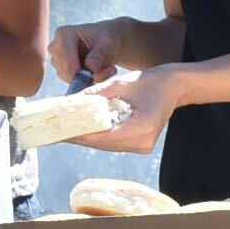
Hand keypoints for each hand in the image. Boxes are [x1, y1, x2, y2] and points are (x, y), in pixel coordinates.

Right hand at [50, 18, 135, 85]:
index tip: (81, 75)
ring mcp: (57, 61)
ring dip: (87, 78)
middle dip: (83, 73)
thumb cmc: (105, 39)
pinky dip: (87, 82)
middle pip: (63, 66)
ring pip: (67, 76)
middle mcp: (56, 47)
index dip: (72, 65)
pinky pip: (72, 83)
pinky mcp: (63, 73)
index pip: (65, 52)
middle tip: (109, 71)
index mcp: (64, 34)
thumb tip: (91, 67)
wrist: (106, 45)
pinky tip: (99, 74)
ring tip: (107, 69)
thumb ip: (99, 54)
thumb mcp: (107, 43)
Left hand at [67, 65, 183, 153]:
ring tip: (63, 129)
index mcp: (140, 128)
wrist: (175, 86)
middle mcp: (141, 143)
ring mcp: (141, 147)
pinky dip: (96, 135)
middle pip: (101, 143)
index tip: (58, 129)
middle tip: (54, 130)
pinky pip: (112, 142)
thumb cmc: (151, 81)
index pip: (101, 135)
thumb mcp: (120, 84)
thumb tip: (68, 103)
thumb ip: (94, 95)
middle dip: (77, 136)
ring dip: (85, 137)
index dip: (78, 133)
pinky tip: (81, 129)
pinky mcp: (139, 145)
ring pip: (105, 145)